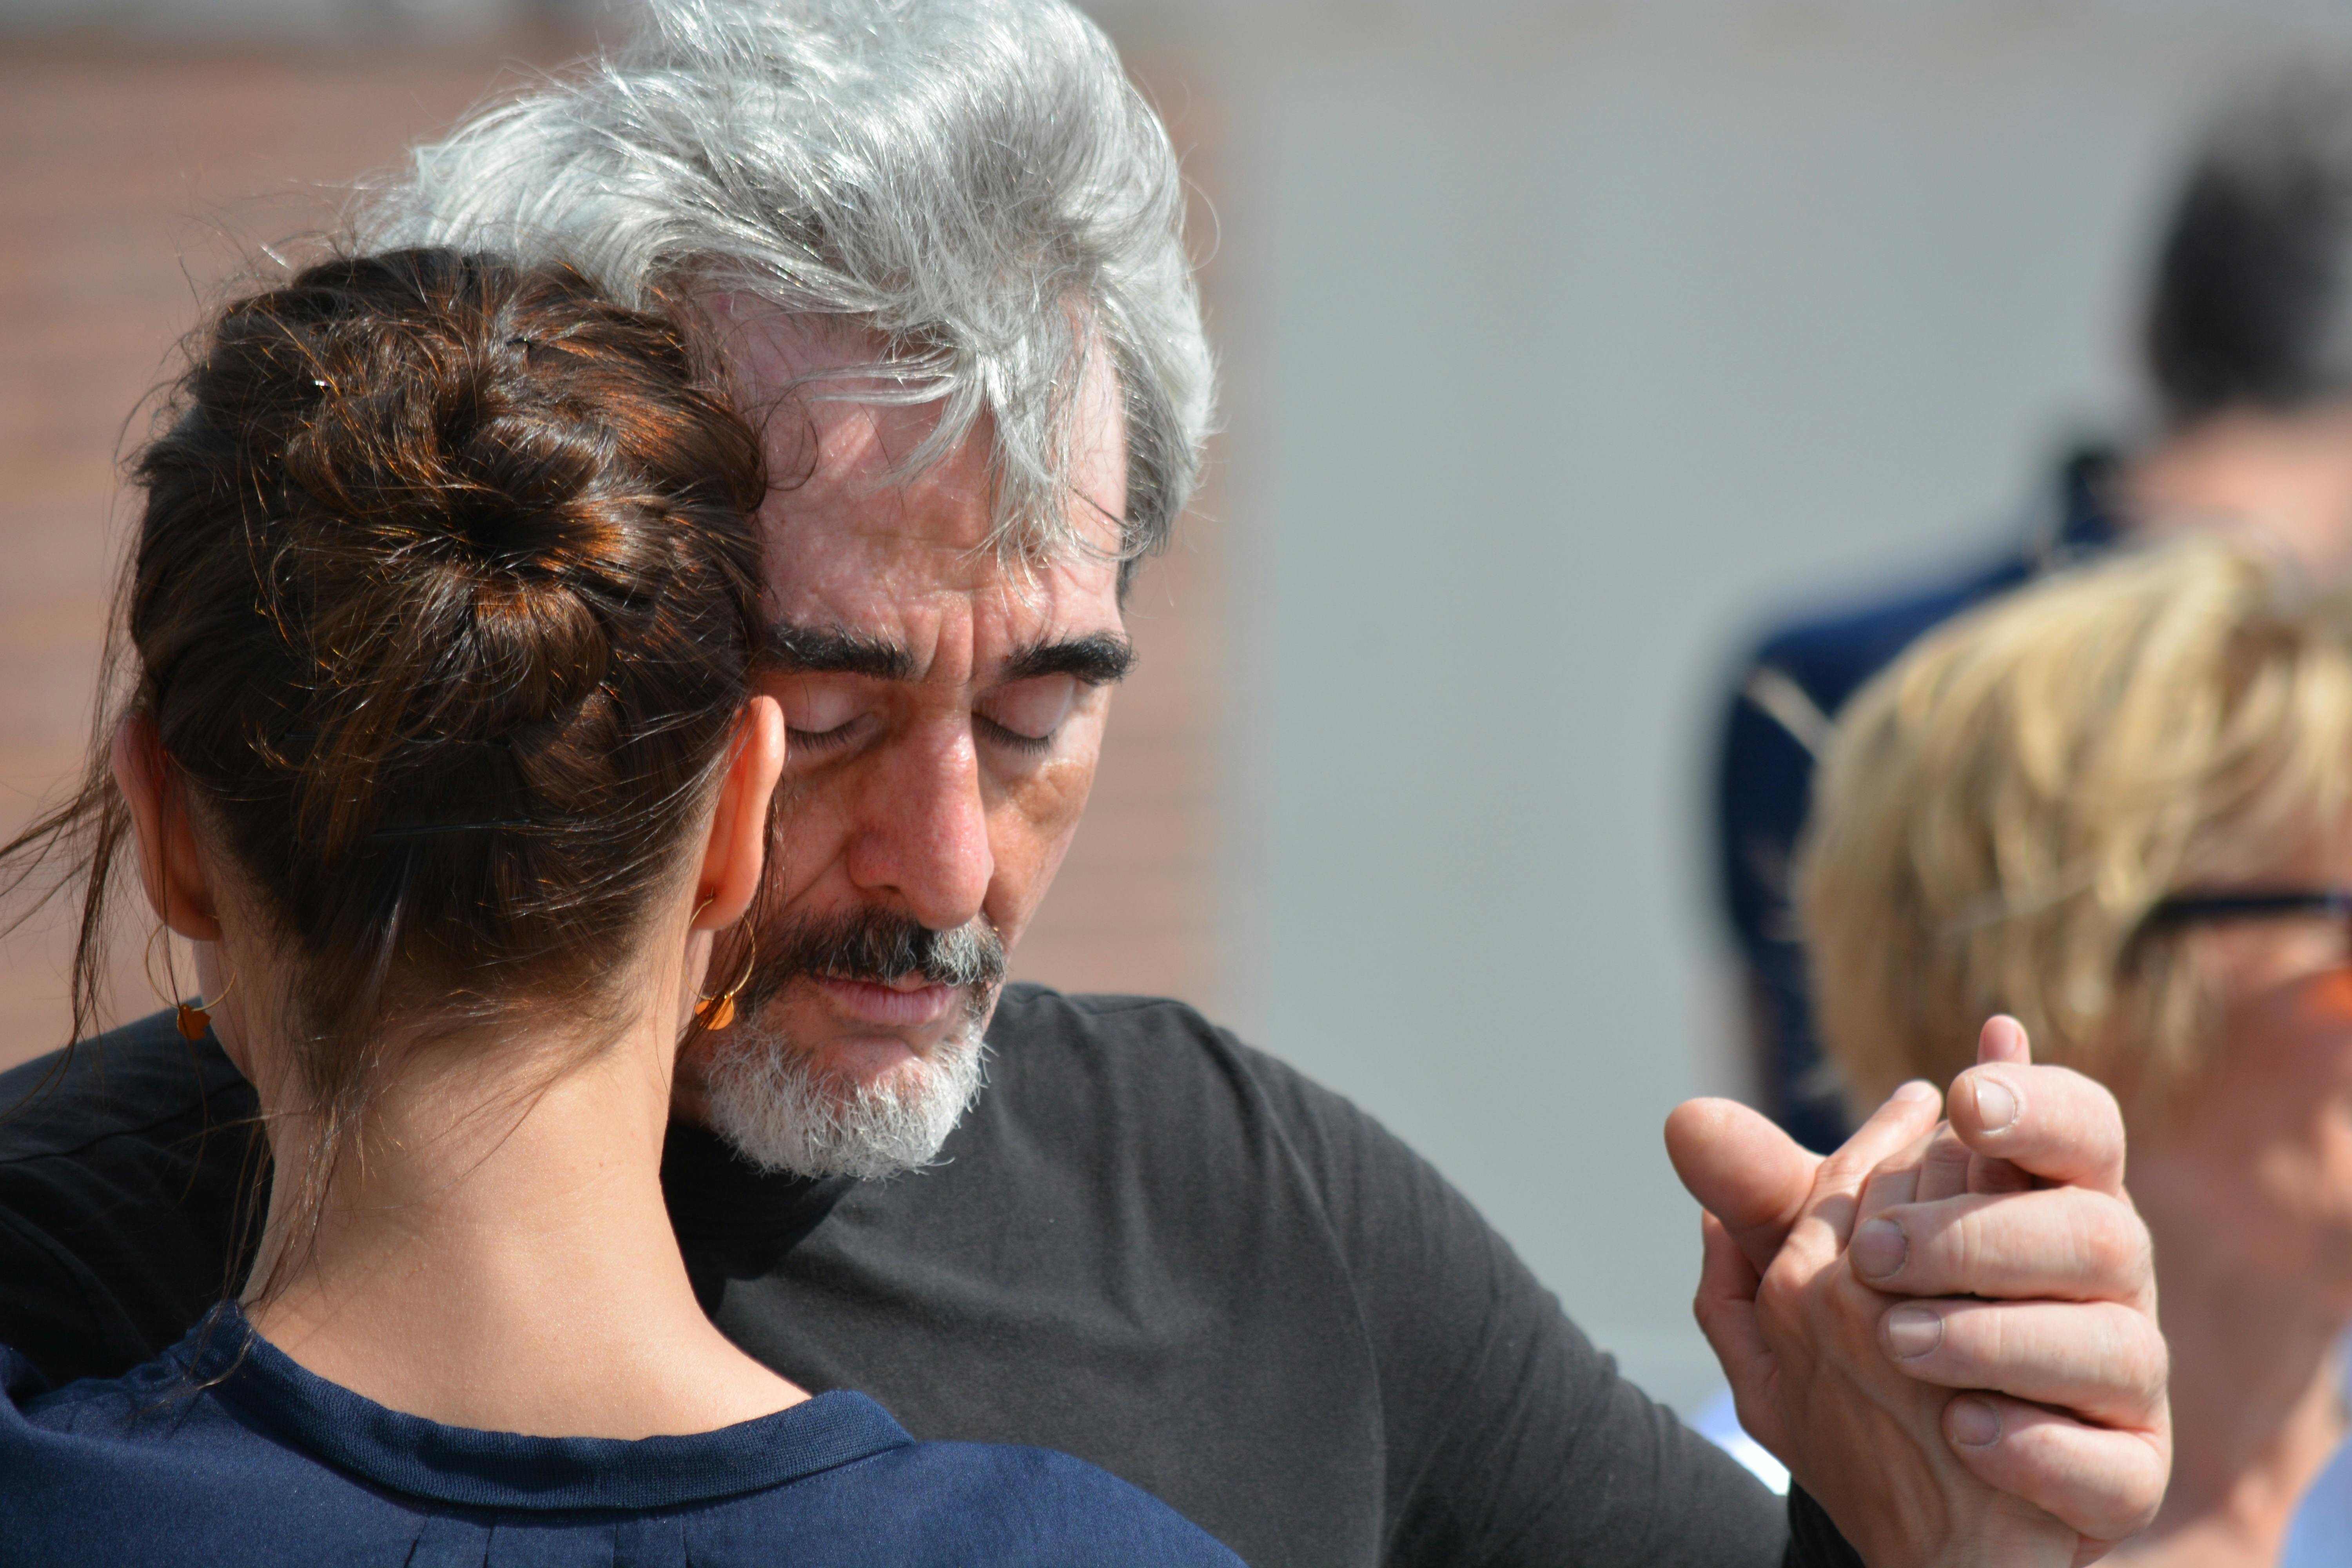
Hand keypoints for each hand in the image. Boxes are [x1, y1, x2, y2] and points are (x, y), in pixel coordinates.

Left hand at [1665, 1018, 2169, 1565]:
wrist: (1927, 1507)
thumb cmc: (1883, 1360)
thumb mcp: (1815, 1275)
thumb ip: (1764, 1197)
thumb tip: (1689, 1120)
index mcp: (2043, 1209)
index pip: (2072, 1125)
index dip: (2021, 1100)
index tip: (1939, 1099)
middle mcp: (2103, 1289)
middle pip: (2094, 1229)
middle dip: (1973, 1234)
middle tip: (1868, 1255)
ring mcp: (2124, 1389)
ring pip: (2118, 1344)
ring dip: (1992, 1339)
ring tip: (1895, 1342)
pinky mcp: (2126, 1479)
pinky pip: (2111, 1465)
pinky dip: (2031, 1447)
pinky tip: (1962, 1432)